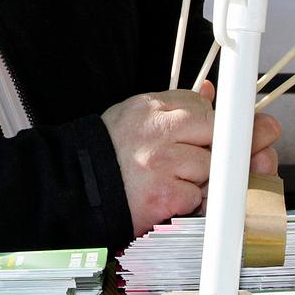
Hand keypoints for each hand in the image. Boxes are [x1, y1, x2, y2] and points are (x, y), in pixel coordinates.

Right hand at [102, 83, 281, 237]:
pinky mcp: (164, 196)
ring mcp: (161, 164)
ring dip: (201, 178)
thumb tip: (211, 92)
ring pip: (210, 166)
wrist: (75, 190)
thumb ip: (176, 106)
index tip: (214, 133)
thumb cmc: (109, 155)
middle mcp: (156, 131)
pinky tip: (169, 197)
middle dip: (219, 147)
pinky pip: (198, 196)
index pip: (202, 105)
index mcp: (150, 107)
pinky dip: (189, 201)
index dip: (210, 122)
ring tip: (175, 179)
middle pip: (216, 132)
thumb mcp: (136, 117)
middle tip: (212, 156)